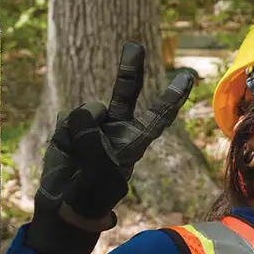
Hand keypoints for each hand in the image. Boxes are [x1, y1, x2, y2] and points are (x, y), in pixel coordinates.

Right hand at [27, 42, 195, 253]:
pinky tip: (67, 154)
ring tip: (78, 158)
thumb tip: (82, 113)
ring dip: (80, 132)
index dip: (172, 97)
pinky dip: (65, 137)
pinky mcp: (71, 128)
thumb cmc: (91, 195)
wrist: (64, 207)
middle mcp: (116, 129)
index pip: (157, 117)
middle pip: (126, 93)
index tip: (189, 75)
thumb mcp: (98, 171)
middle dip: (129, 69)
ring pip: (88, 111)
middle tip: (135, 46)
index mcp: (133, 143)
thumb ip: (92, 138)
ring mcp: (93, 127)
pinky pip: (67, 122)